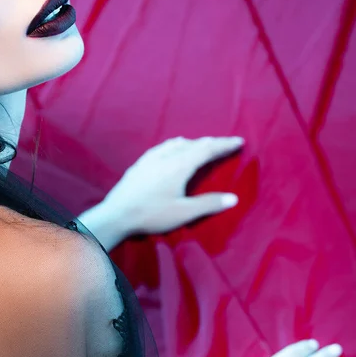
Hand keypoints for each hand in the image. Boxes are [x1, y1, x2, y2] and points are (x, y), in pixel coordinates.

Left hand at [102, 136, 243, 234]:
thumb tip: (233, 198)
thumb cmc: (152, 214)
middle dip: (212, 143)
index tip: (239, 141)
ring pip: (177, 143)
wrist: (116, 214)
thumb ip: (209, 204)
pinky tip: (175, 151)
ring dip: (194, 143)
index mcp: (179, 165)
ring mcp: (151, 157)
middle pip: (193, 144)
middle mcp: (165, 155)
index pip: (207, 149)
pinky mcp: (141, 162)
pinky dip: (178, 146)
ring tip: (204, 147)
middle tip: (226, 144)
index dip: (224, 145)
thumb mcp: (184, 212)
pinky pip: (165, 147)